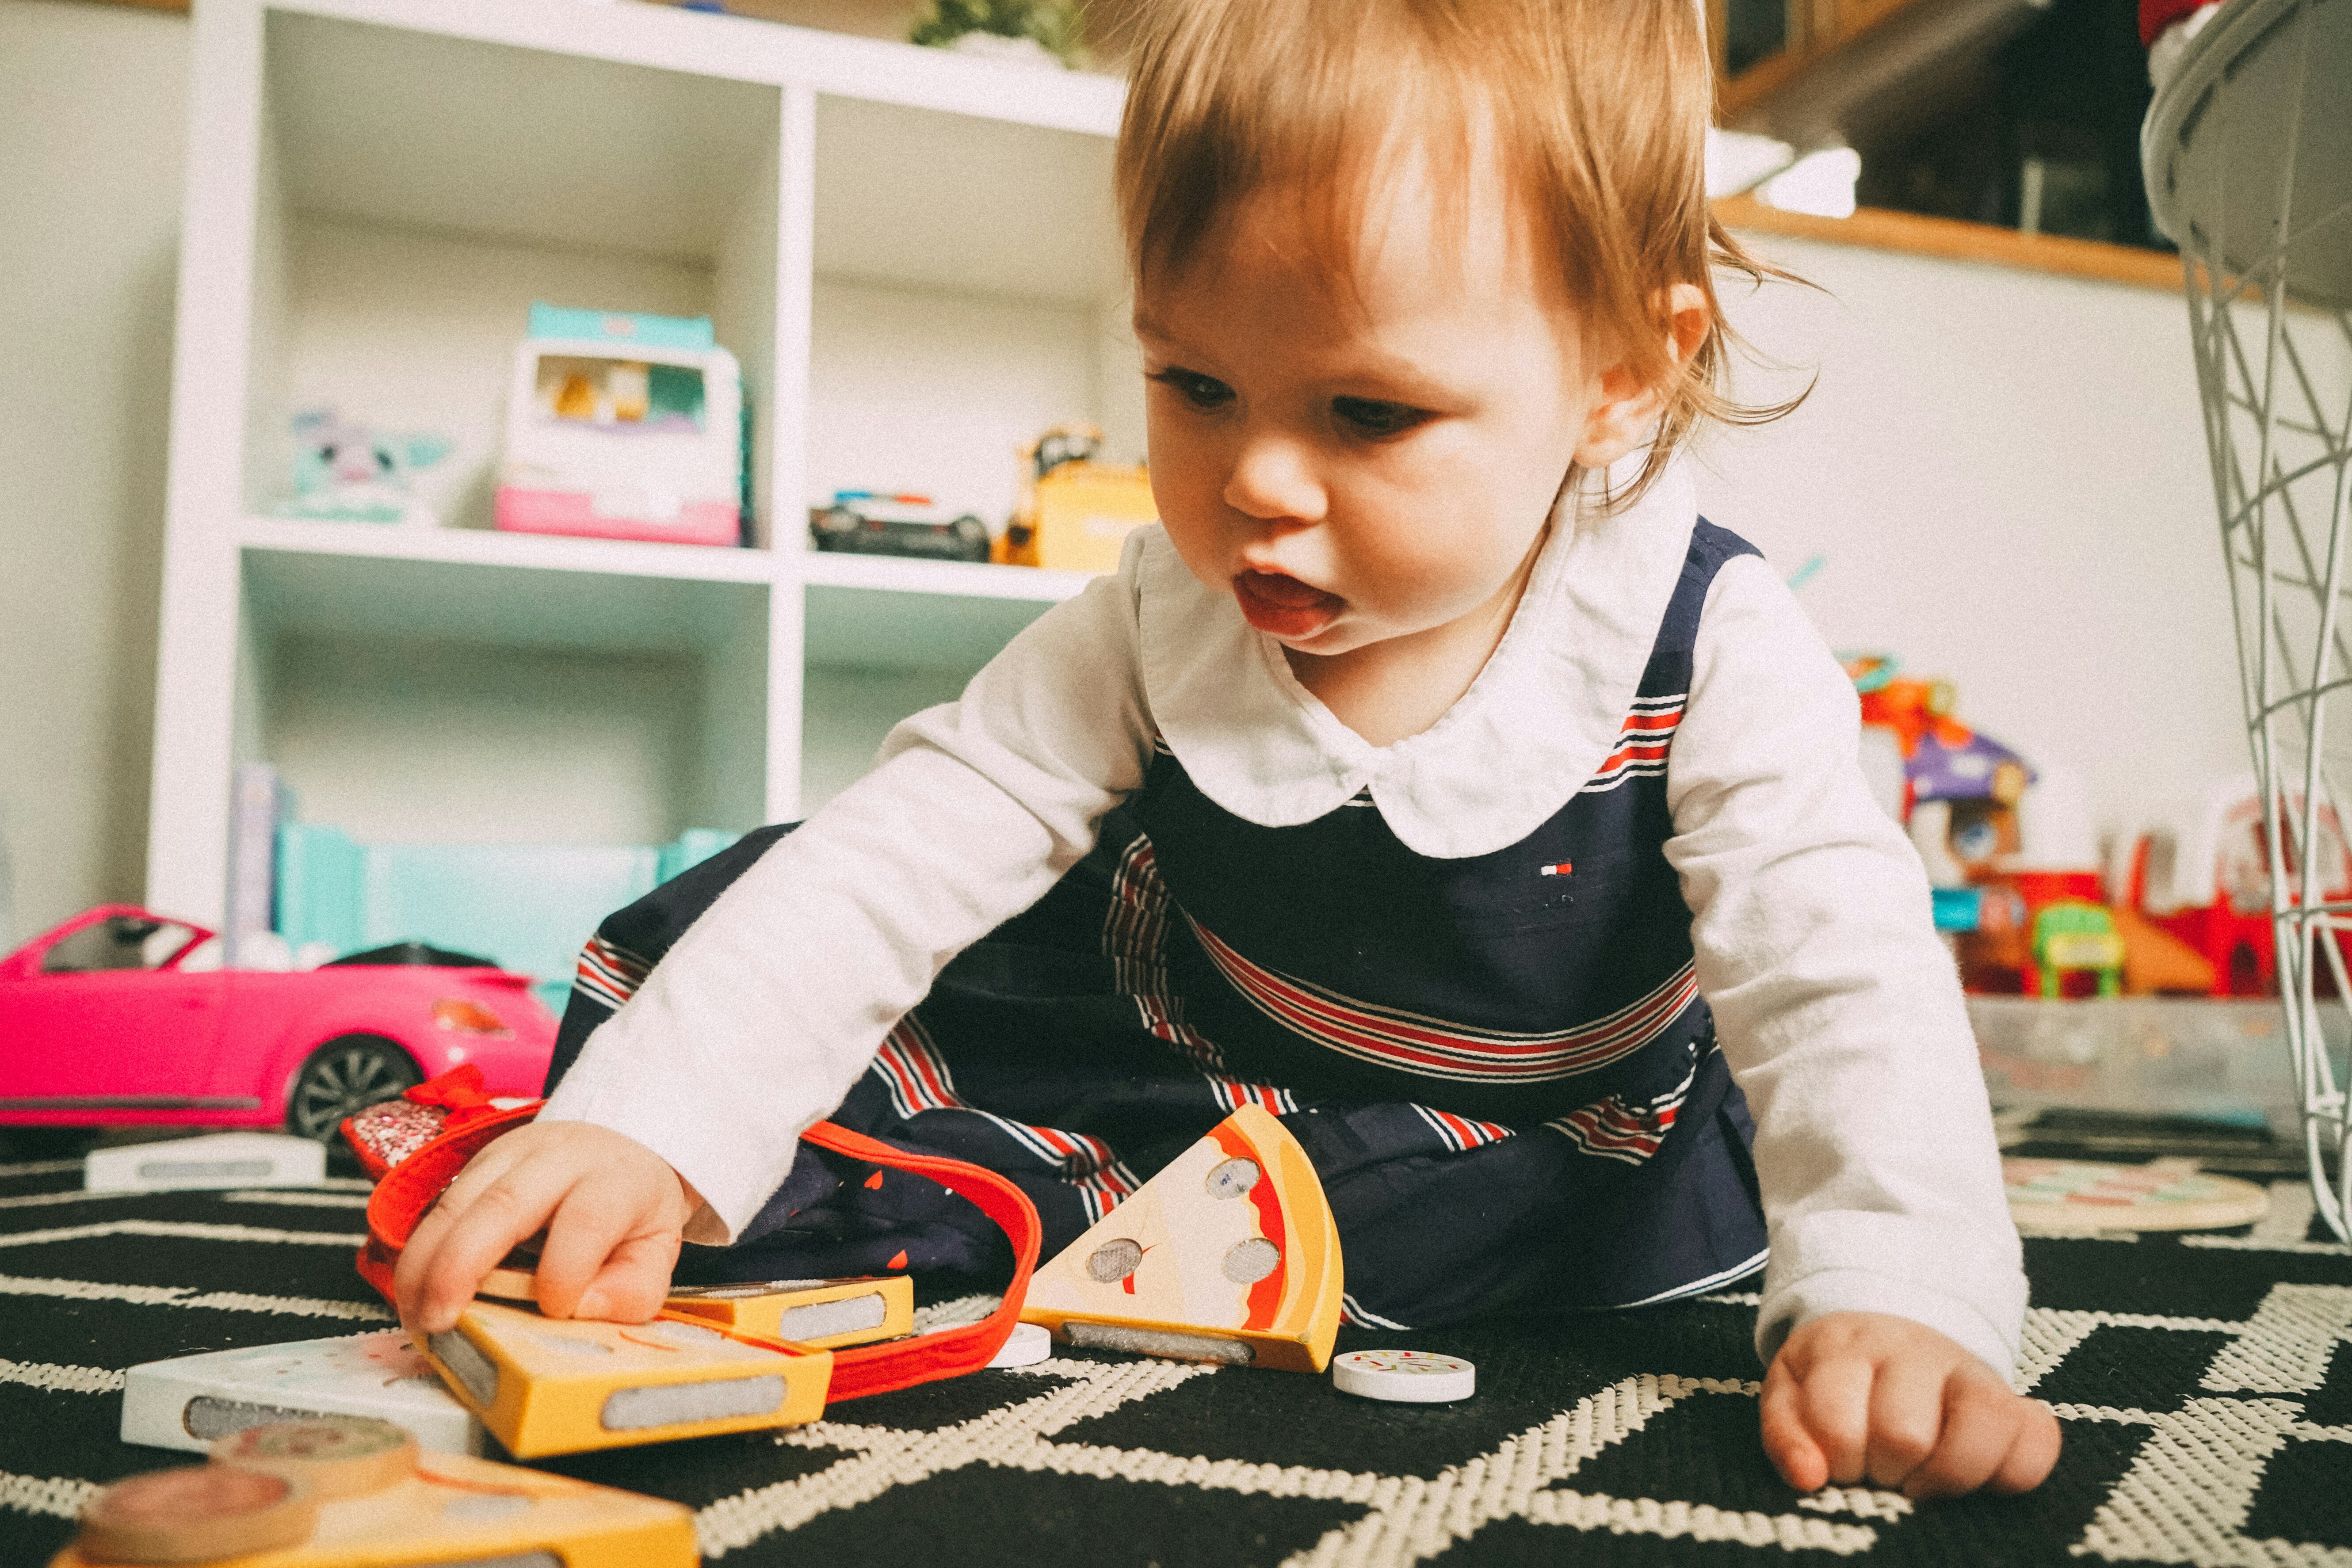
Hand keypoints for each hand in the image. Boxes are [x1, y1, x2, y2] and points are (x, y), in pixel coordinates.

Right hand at [392, 1120, 701, 1335]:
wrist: (614, 1149)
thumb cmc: (629, 1210)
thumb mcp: (655, 1250)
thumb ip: (632, 1290)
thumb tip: (578, 1310)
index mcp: (613, 1178)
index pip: (587, 1220)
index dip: (565, 1271)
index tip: (552, 1311)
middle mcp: (556, 1158)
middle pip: (504, 1202)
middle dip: (461, 1267)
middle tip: (439, 1322)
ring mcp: (507, 1155)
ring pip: (454, 1202)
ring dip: (424, 1265)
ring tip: (416, 1318)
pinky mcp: (472, 1166)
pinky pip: (435, 1209)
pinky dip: (419, 1256)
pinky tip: (414, 1295)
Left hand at [1760, 1312, 2060, 1498]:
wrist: (1886, 1336)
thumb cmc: (1833, 1382)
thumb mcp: (1790, 1396)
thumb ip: (1786, 1435)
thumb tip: (1808, 1478)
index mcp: (1847, 1349)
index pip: (1839, 1427)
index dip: (1839, 1463)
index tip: (1842, 1466)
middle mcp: (1913, 1352)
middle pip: (1906, 1435)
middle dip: (1886, 1472)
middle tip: (1881, 1472)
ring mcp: (1971, 1373)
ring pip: (1983, 1426)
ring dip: (1947, 1476)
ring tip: (1923, 1484)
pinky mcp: (2018, 1401)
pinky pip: (2040, 1440)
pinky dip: (2013, 1473)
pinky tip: (1978, 1483)